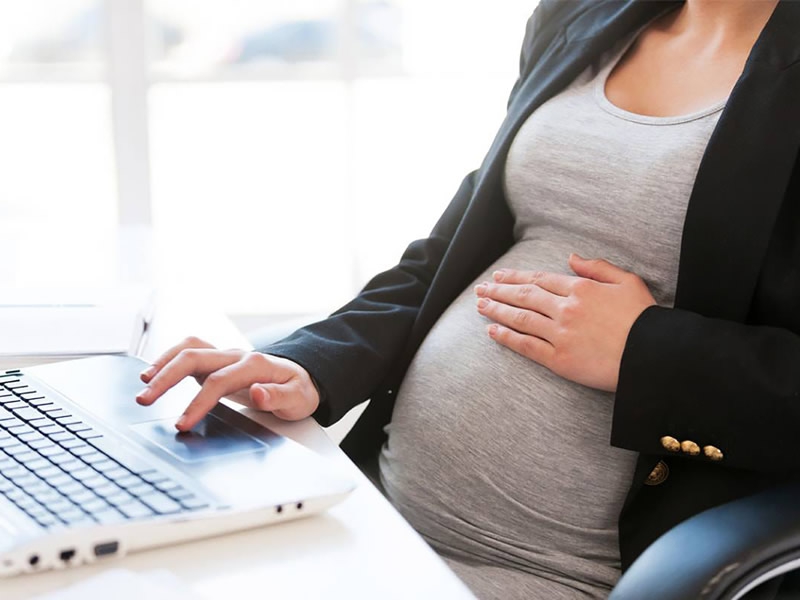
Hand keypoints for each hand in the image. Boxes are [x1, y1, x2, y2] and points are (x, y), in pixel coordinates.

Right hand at [136, 336, 319, 430]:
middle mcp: (236, 356)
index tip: (181, 423)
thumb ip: (278, 397)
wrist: (302, 377)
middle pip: (194, 357)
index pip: (219, 382)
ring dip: (163, 363)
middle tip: (144, 399)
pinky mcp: (216, 362)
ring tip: (143, 383)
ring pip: (188, 349)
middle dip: (166, 377)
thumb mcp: (298, 399)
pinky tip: (153, 373)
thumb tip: (257, 392)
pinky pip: (188, 352)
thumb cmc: (298, 389)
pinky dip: (168, 358)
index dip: (198, 402)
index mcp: (255, 365)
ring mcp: (224, 356)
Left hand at [475, 254, 655, 391]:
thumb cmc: (645, 319)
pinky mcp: (559, 359)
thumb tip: (571, 257)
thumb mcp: (627, 281)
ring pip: (520, 318)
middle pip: (524, 296)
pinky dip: (507, 337)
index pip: (539, 279)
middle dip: (499, 291)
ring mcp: (560, 334)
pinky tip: (492, 331)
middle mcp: (566, 309)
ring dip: (497, 310)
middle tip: (481, 289)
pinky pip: (527, 346)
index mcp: (581, 288)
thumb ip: (597, 267)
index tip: (499, 276)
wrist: (654, 356)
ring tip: (480, 305)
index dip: (516, 277)